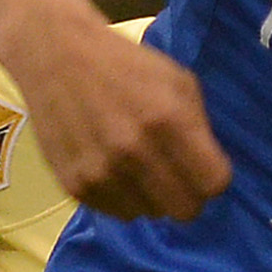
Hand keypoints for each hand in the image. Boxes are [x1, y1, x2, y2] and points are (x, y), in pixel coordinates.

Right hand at [16, 18, 226, 219]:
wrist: (57, 58)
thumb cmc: (127, 66)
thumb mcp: (178, 81)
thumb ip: (199, 127)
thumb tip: (209, 170)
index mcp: (169, 120)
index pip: (215, 183)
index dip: (213, 176)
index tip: (203, 166)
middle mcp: (135, 152)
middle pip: (186, 210)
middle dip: (188, 195)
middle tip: (176, 176)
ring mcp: (103, 173)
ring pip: (151, 214)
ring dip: (152, 196)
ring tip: (138, 166)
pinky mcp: (76, 186)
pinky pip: (119, 213)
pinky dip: (123, 196)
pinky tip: (115, 168)